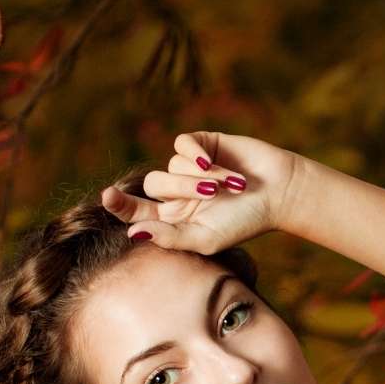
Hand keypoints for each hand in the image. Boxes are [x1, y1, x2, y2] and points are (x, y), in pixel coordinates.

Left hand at [100, 130, 299, 253]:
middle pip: (154, 185)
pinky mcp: (201, 145)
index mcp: (173, 220)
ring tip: (229, 186)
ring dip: (200, 176)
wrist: (277, 193)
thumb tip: (133, 234)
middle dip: (182, 189)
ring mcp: (188, 168)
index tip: (107, 197)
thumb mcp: (205, 239)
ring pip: (172, 165)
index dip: (119, 204)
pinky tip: (215, 162)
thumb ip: (170, 238)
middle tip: (210, 196)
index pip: (136, 212)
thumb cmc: (244, 223)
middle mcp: (177, 194)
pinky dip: (197, 154)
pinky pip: (183, 144)